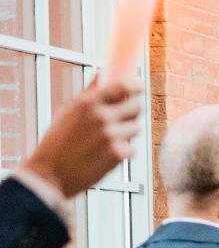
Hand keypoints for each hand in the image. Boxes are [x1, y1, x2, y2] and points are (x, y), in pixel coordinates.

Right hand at [23, 78, 141, 198]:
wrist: (51, 172)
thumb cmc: (57, 141)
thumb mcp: (67, 111)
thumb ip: (89, 93)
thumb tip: (102, 74)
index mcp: (87, 102)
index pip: (122, 87)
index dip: (134, 87)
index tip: (138, 88)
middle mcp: (101, 116)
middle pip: (136, 106)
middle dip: (132, 112)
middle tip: (124, 118)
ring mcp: (111, 135)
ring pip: (135, 128)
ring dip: (127, 134)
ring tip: (107, 141)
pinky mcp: (118, 154)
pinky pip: (132, 148)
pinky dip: (124, 152)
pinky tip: (107, 155)